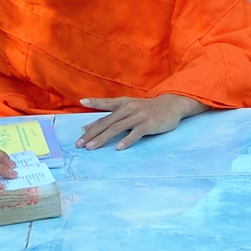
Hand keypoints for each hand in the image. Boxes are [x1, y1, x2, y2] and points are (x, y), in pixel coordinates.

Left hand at [76, 94, 208, 150]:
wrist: (171, 106)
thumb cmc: (147, 109)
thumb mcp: (129, 108)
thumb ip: (111, 116)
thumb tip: (88, 127)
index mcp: (123, 103)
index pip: (105, 104)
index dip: (94, 103)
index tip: (82, 102)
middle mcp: (129, 108)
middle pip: (107, 122)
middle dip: (91, 133)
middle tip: (79, 144)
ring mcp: (138, 116)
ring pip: (117, 128)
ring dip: (102, 138)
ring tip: (91, 147)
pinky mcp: (148, 124)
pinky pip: (136, 133)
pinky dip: (127, 140)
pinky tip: (119, 148)